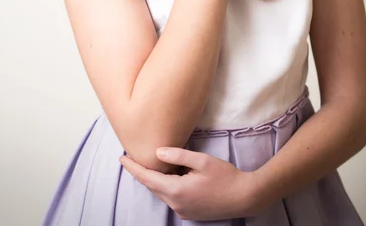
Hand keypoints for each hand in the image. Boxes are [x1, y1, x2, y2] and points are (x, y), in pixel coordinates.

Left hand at [119, 146, 260, 220]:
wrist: (244, 197)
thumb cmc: (225, 176)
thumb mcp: (201, 160)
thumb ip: (178, 155)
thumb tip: (158, 152)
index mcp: (176, 191)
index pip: (147, 178)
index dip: (133, 168)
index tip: (121, 158)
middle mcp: (176, 204)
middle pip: (152, 186)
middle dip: (142, 172)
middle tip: (132, 158)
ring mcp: (183, 211)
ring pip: (162, 192)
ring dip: (156, 179)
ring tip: (151, 163)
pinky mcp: (190, 213)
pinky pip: (172, 198)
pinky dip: (167, 186)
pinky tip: (171, 175)